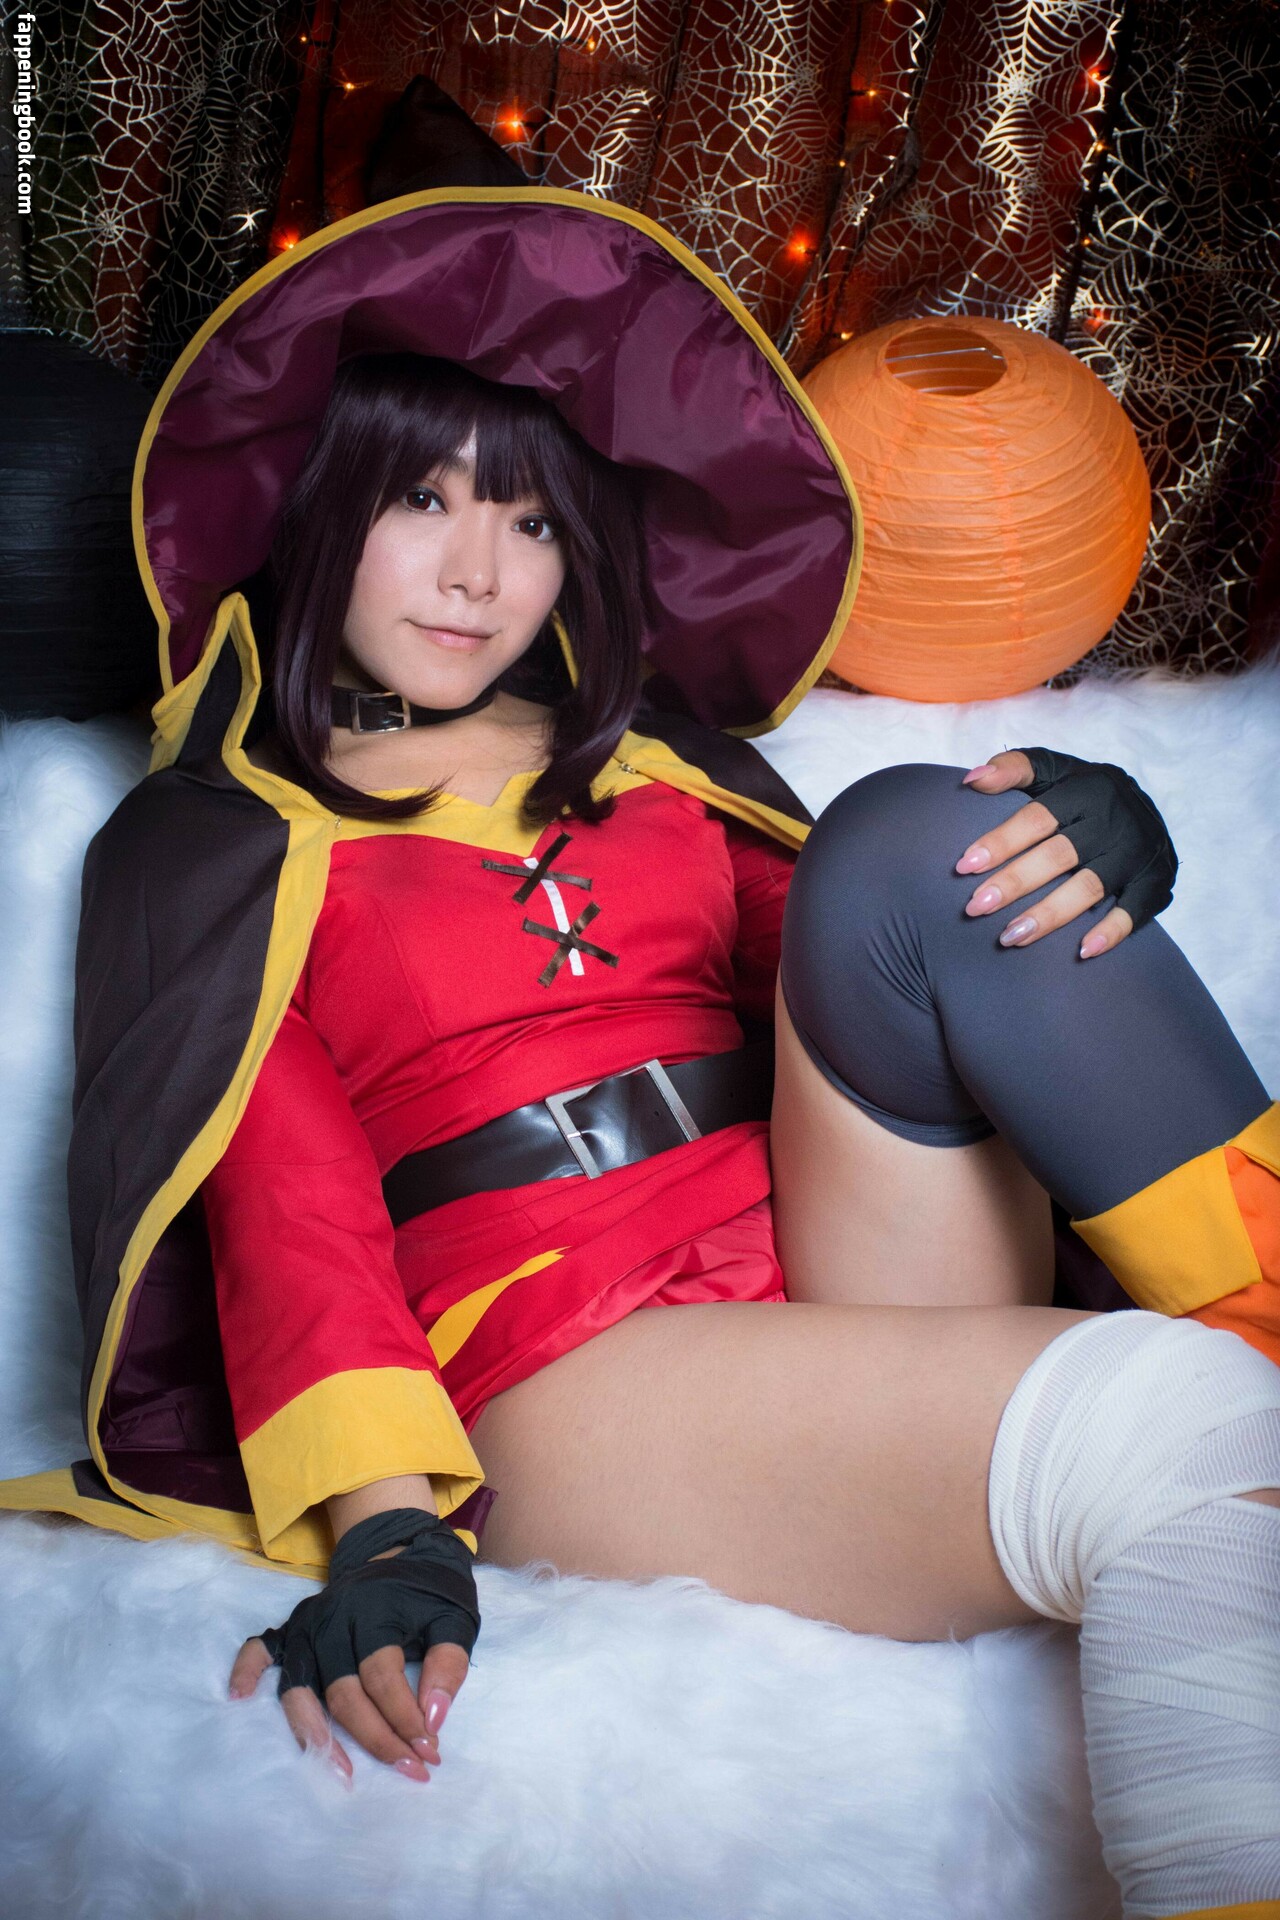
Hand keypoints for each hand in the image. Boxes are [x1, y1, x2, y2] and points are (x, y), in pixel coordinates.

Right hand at [227, 1508, 479, 1783]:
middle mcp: (334, 1620)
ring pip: (300, 1689)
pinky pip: (259, 1649)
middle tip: (408, 1769)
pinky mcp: (293, 1627)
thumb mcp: (455, 1617)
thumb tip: (433, 1718)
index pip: (383, 1678)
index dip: (406, 1719)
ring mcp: (309, 1624)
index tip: (430, 1750)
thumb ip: (448, 1663)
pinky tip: (239, 1698)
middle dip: (377, 1739)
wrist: (401, 1547)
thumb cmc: (430, 1589)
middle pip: (343, 1694)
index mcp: (375, 1613)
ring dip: (316, 1735)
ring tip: (340, 1772)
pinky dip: (245, 1670)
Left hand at [955, 748, 1176, 958]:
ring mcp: (1137, 853)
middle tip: (975, 907)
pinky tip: (1082, 951)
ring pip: (1089, 887)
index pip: (1037, 819)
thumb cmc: (1085, 792)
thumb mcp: (1054, 769)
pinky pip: (1135, 911)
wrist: (1148, 806)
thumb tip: (972, 780)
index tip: (964, 866)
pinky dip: (1111, 931)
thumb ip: (1013, 769)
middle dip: (1014, 883)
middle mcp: (1113, 821)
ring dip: (1048, 915)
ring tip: (1009, 937)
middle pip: (1059, 855)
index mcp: (1086, 791)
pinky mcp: (1156, 881)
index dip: (1001, 842)